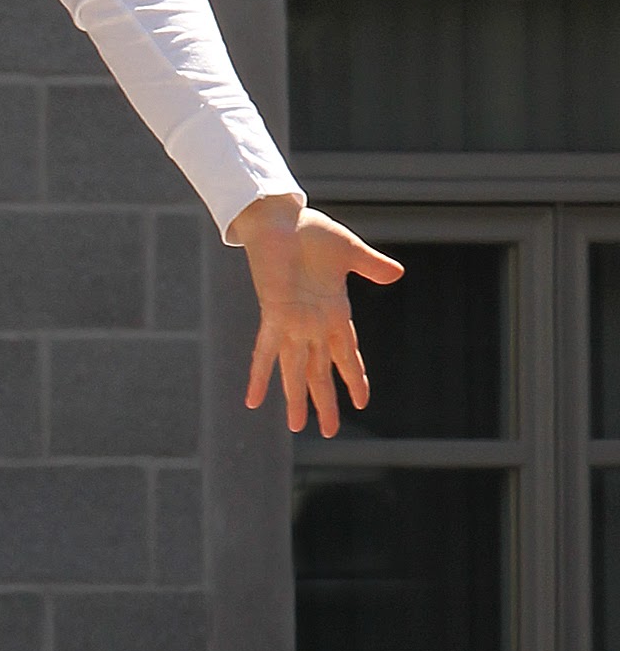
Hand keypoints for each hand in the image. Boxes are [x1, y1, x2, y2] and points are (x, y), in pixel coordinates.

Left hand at [229, 192, 403, 436]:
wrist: (281, 218)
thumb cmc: (313, 232)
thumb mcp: (350, 251)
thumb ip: (372, 266)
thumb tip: (398, 274)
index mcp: (334, 312)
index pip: (346, 354)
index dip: (354, 377)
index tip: (362, 401)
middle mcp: (313, 324)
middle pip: (321, 371)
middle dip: (326, 401)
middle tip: (330, 432)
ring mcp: (293, 322)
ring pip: (296, 370)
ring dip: (297, 398)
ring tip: (298, 426)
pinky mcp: (273, 313)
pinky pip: (265, 351)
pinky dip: (259, 375)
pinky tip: (253, 400)